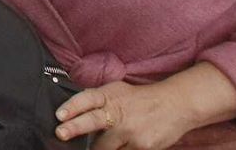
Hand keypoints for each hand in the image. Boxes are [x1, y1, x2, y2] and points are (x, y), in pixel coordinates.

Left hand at [55, 80, 203, 149]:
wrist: (175, 105)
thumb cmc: (141, 99)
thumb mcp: (118, 91)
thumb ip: (98, 101)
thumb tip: (74, 111)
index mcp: (109, 96)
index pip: (87, 99)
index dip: (72, 106)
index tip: (59, 115)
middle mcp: (119, 113)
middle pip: (92, 121)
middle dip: (74, 128)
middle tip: (61, 133)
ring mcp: (130, 131)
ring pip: (104, 147)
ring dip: (100, 147)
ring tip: (104, 141)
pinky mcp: (142, 147)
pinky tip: (124, 144)